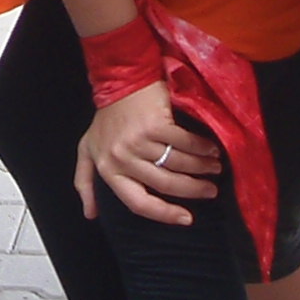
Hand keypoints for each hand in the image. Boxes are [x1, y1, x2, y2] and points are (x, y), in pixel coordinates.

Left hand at [72, 78, 221, 225]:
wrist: (119, 80)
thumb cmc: (105, 118)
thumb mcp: (87, 150)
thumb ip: (85, 181)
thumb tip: (91, 214)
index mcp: (108, 170)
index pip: (138, 202)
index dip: (164, 214)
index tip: (187, 219)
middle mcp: (123, 158)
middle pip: (166, 184)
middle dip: (194, 190)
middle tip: (211, 191)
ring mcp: (139, 141)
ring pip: (179, 164)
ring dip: (202, 168)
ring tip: (215, 168)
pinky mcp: (155, 124)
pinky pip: (185, 143)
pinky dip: (202, 147)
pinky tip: (212, 149)